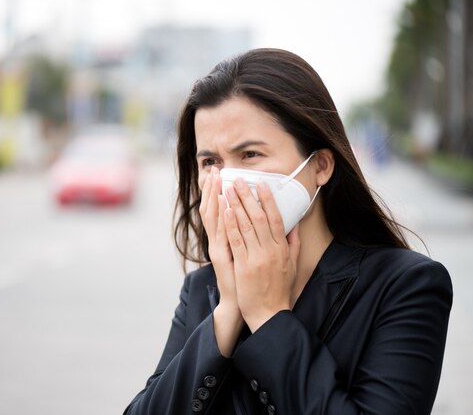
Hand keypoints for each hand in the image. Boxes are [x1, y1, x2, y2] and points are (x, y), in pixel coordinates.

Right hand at [199, 167, 237, 308]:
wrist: (241, 303)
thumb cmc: (247, 280)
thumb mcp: (248, 254)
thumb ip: (251, 236)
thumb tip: (260, 218)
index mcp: (225, 238)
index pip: (219, 208)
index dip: (218, 190)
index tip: (220, 172)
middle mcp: (217, 241)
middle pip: (212, 209)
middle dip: (213, 188)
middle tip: (213, 169)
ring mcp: (218, 248)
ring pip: (213, 218)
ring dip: (214, 198)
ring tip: (214, 180)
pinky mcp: (221, 258)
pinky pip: (222, 235)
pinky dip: (222, 220)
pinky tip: (223, 206)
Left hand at [223, 178, 300, 332]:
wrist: (270, 313)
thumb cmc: (280, 290)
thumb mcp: (292, 265)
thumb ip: (293, 244)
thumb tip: (295, 225)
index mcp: (283, 248)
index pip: (276, 218)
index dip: (268, 199)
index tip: (261, 184)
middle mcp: (271, 250)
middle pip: (259, 217)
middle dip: (248, 196)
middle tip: (238, 179)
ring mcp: (257, 257)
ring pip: (246, 225)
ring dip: (236, 204)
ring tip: (228, 188)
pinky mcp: (243, 266)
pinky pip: (236, 241)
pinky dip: (231, 224)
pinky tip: (225, 210)